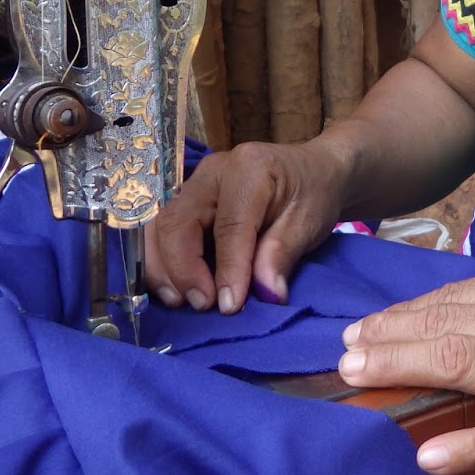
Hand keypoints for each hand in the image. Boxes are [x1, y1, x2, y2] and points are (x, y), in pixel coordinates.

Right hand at [145, 139, 350, 313]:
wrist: (312, 171)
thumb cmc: (313, 193)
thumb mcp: (309, 222)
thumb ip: (282, 254)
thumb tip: (265, 295)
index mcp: (249, 169)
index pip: (229, 225)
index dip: (227, 268)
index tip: (230, 305)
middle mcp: (212, 172)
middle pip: (179, 221)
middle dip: (183, 269)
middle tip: (203, 305)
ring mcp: (195, 185)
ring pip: (161, 227)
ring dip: (164, 269)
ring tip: (181, 302)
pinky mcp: (187, 201)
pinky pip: (163, 232)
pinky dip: (163, 263)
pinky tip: (175, 290)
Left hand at [336, 270, 474, 474]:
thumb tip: (455, 317)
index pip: (453, 296)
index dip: (404, 312)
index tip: (369, 325)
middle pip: (443, 326)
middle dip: (386, 337)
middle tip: (345, 351)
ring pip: (459, 364)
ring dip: (400, 369)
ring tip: (359, 376)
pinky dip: (462, 445)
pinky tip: (426, 454)